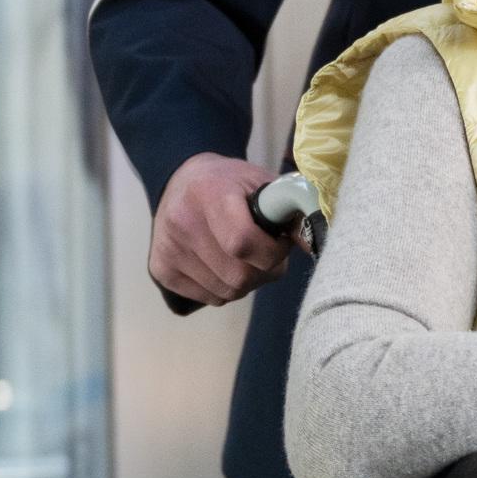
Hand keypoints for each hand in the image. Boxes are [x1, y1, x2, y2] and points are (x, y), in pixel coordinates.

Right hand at [149, 152, 291, 307]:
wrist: (183, 179)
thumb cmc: (231, 183)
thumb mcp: (263, 184)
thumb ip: (290, 212)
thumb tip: (315, 244)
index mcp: (209, 193)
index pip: (242, 243)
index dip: (272, 252)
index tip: (279, 243)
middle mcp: (182, 222)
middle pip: (238, 276)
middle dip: (263, 271)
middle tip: (265, 253)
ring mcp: (168, 248)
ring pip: (226, 292)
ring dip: (246, 281)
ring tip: (243, 257)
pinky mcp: (160, 268)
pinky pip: (210, 298)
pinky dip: (225, 288)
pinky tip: (223, 263)